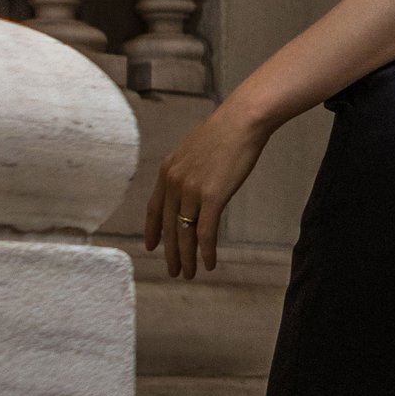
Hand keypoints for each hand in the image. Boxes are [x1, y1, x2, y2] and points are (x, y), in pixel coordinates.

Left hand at [142, 102, 268, 277]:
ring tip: (189, 274)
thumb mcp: (195, 151)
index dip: (152, 231)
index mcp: (167, 170)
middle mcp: (174, 182)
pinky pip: (205, 232)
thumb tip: (190, 186)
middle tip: (173, 271)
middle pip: (168, 227)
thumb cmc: (225, 134)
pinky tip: (209, 263)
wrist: (242, 121)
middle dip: (170, 253)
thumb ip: (188, 170)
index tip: (152, 247)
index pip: (153, 209)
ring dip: (187, 258)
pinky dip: (206, 251)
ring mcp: (191, 190)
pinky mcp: (212, 197)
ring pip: (185, 234)